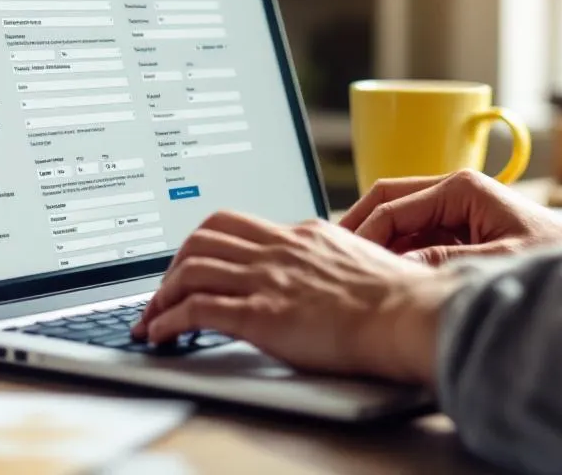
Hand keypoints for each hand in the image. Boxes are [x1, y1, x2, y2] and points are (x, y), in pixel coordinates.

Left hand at [131, 212, 461, 383]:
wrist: (410, 314)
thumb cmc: (401, 300)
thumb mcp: (361, 263)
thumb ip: (334, 263)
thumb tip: (331, 276)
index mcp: (304, 234)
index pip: (239, 226)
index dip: (209, 247)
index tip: (197, 267)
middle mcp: (280, 249)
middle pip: (204, 235)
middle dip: (175, 262)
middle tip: (166, 289)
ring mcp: (268, 279)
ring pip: (190, 267)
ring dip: (161, 294)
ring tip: (152, 318)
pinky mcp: (261, 314)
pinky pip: (196, 309)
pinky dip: (167, 321)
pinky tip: (159, 335)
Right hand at [339, 170, 561, 264]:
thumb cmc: (553, 256)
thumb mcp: (497, 262)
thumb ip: (448, 263)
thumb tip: (401, 270)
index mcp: (461, 187)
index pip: (392, 203)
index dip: (363, 231)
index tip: (343, 258)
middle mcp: (453, 192)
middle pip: (387, 203)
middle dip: (358, 230)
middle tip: (330, 259)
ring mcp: (453, 210)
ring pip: (397, 222)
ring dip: (375, 246)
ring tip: (349, 273)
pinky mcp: (457, 230)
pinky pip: (414, 239)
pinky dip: (395, 256)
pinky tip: (381, 279)